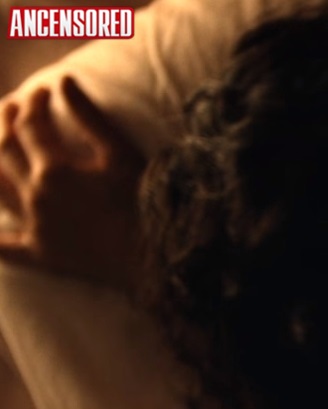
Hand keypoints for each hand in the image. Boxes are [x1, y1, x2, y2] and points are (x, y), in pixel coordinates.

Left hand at [0, 77, 145, 288]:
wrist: (159, 256)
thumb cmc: (147, 202)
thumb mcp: (121, 153)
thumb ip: (89, 116)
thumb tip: (64, 80)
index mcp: (55, 170)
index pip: (30, 124)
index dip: (34, 102)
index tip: (44, 91)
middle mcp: (36, 196)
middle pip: (4, 150)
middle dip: (7, 123)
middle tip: (12, 109)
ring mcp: (35, 227)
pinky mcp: (40, 255)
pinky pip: (3, 249)